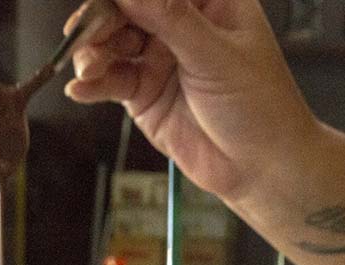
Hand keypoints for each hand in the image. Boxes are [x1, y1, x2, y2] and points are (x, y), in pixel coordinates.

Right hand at [64, 0, 318, 202]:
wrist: (263, 168)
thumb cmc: (261, 107)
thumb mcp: (217, 56)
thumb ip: (170, 18)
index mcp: (210, 1)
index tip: (106, 2)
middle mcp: (181, 24)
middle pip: (126, 7)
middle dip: (100, 18)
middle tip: (84, 34)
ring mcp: (160, 57)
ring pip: (112, 41)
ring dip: (92, 52)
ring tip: (87, 68)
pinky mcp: (145, 93)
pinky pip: (110, 79)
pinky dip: (92, 83)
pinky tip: (81, 89)